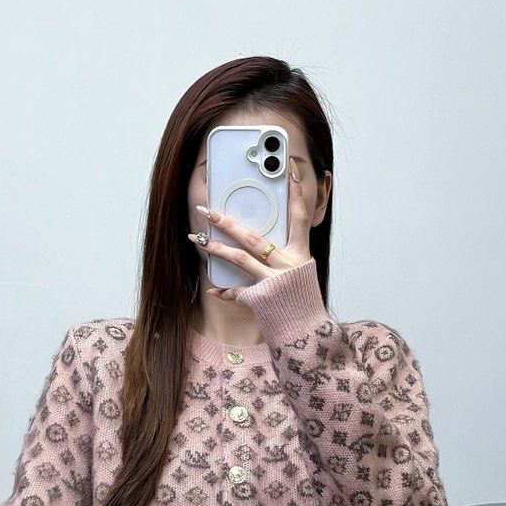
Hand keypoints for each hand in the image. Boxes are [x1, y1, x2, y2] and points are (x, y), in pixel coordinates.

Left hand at [195, 161, 313, 301]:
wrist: (308, 334)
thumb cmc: (302, 302)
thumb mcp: (302, 274)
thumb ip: (288, 255)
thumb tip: (271, 240)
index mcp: (301, 255)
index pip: (299, 218)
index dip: (296, 193)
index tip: (288, 171)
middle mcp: (287, 266)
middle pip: (254, 237)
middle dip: (228, 223)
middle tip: (209, 211)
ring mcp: (272, 282)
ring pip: (239, 259)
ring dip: (216, 248)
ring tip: (198, 239)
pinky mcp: (261, 300)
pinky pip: (237, 292)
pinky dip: (224, 291)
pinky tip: (213, 288)